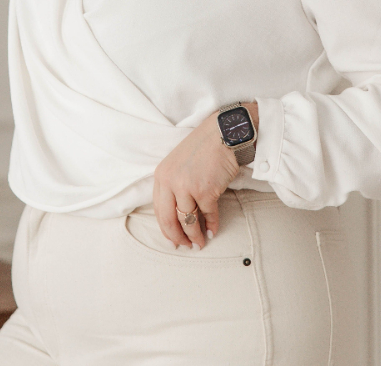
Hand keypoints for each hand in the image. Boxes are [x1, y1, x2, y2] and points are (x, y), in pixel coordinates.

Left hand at [152, 105, 255, 247]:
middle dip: (177, 237)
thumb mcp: (179, 164)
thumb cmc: (203, 148)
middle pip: (168, 220)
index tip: (172, 239)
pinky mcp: (205, 191)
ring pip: (188, 221)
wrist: (222, 135)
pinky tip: (212, 231)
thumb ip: (174, 185)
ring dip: (195, 236)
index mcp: (161, 175)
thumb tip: (178, 215)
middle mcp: (170, 182)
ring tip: (200, 243)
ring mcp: (187, 187)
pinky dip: (211, 226)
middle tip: (185, 246)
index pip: (158, 209)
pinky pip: (207, 215)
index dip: (165, 228)